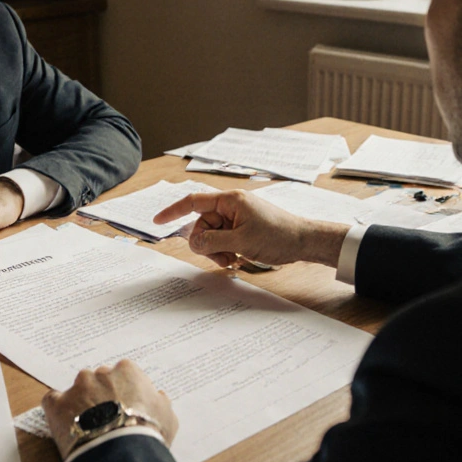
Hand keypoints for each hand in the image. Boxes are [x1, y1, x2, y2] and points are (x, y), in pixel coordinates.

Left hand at [41, 360, 177, 458]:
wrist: (121, 451)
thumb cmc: (148, 432)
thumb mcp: (167, 417)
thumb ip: (160, 402)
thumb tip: (158, 397)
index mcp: (127, 371)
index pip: (124, 374)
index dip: (124, 391)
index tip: (125, 405)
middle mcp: (101, 373)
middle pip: (99, 380)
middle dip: (101, 395)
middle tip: (106, 417)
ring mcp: (77, 387)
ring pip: (77, 390)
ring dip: (80, 402)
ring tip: (87, 425)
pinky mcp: (58, 403)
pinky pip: (53, 400)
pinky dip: (58, 409)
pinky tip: (65, 422)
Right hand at [153, 190, 346, 268]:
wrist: (303, 242)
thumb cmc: (278, 235)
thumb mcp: (241, 241)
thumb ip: (212, 241)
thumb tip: (192, 241)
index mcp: (230, 201)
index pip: (193, 202)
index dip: (173, 211)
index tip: (158, 221)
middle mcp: (231, 206)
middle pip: (201, 224)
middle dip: (206, 244)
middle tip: (222, 258)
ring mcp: (236, 218)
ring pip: (211, 236)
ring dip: (217, 251)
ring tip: (233, 260)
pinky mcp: (242, 229)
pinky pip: (222, 240)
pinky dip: (225, 251)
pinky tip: (237, 259)